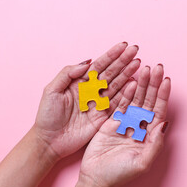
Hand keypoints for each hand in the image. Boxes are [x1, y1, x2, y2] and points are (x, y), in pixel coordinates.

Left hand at [34, 42, 140, 158]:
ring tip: (139, 63)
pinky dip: (127, 94)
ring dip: (128, 74)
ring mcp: (100, 103)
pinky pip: (118, 103)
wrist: (50, 140)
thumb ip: (68, 74)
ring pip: (117, 85)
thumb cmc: (47, 115)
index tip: (123, 46)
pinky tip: (135, 83)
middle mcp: (92, 91)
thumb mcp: (52, 90)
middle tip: (136, 50)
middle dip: (123, 61)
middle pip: (111, 73)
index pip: (99, 65)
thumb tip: (87, 62)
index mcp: (80, 82)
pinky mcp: (104, 116)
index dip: (111, 55)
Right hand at [79, 64, 170, 186]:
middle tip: (157, 67)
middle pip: (149, 101)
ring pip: (136, 99)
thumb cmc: (120, 174)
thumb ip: (155, 144)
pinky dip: (126, 93)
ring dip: (142, 84)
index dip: (163, 95)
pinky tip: (132, 81)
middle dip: (154, 84)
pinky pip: (121, 104)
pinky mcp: (112, 121)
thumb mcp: (142, 162)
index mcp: (150, 135)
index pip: (159, 111)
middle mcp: (140, 126)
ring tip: (146, 68)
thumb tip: (165, 123)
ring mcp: (126, 122)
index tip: (166, 80)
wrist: (95, 178)